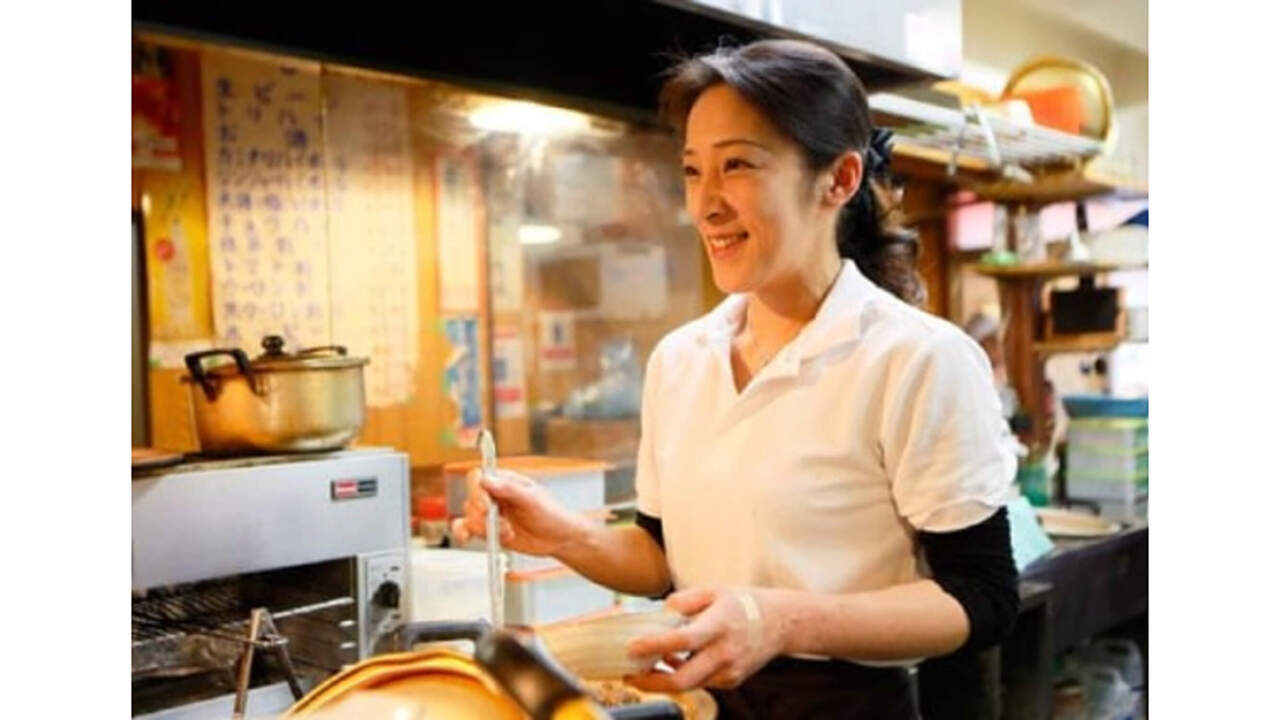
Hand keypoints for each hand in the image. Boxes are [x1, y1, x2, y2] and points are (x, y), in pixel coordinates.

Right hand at [450, 468, 585, 556]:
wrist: (558, 539)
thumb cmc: (551, 514)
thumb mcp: (533, 500)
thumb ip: (510, 489)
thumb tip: (486, 479)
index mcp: (504, 480)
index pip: (478, 477)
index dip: (477, 491)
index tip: (486, 506)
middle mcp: (493, 495)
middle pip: (471, 499)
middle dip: (484, 516)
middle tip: (503, 526)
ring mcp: (489, 513)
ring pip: (469, 516)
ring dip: (484, 529)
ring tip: (508, 534)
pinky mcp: (488, 530)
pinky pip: (466, 529)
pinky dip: (462, 533)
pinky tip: (466, 538)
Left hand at [623, 587, 784, 691]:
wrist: (781, 623)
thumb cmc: (744, 603)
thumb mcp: (713, 590)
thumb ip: (683, 601)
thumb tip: (658, 615)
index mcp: (720, 624)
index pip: (684, 640)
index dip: (655, 646)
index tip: (632, 648)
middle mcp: (725, 653)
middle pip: (683, 680)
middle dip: (651, 682)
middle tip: (630, 674)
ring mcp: (729, 672)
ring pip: (689, 685)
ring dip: (663, 679)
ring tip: (645, 665)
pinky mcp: (731, 681)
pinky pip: (699, 682)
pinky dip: (681, 674)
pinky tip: (672, 661)